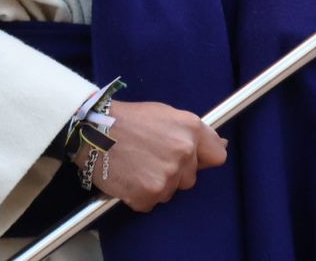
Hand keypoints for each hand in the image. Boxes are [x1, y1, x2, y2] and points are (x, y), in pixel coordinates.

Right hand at [76, 100, 226, 211]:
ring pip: (171, 191)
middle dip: (175, 172)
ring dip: (157, 184)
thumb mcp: (167, 114)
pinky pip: (151, 202)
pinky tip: (129, 178)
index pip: (217, 155)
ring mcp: (167, 176)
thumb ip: (193, 132)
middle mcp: (184, 153)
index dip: (203, 159)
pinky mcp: (148, 195)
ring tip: (137, 166)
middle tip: (151, 158)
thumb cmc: (128, 120)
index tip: (191, 159)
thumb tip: (222, 146)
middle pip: (191, 178)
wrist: (93, 131)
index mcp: (190, 129)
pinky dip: (140, 195)